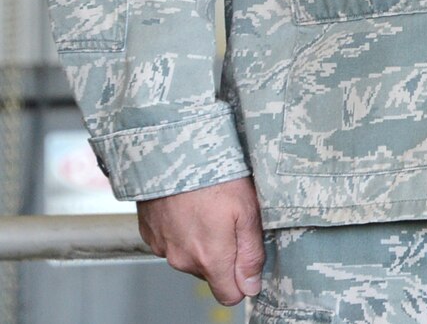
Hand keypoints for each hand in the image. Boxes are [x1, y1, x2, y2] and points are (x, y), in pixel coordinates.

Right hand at [135, 177, 264, 304]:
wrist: (173, 154)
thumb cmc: (215, 177)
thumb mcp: (247, 212)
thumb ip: (251, 254)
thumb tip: (252, 286)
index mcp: (209, 258)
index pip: (228, 295)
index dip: (243, 282)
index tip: (250, 262)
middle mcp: (182, 259)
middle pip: (211, 273)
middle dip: (225, 255)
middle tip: (232, 221)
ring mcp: (164, 247)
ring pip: (192, 257)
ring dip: (203, 241)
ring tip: (210, 209)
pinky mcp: (151, 234)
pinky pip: (174, 243)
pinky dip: (184, 230)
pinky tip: (191, 207)